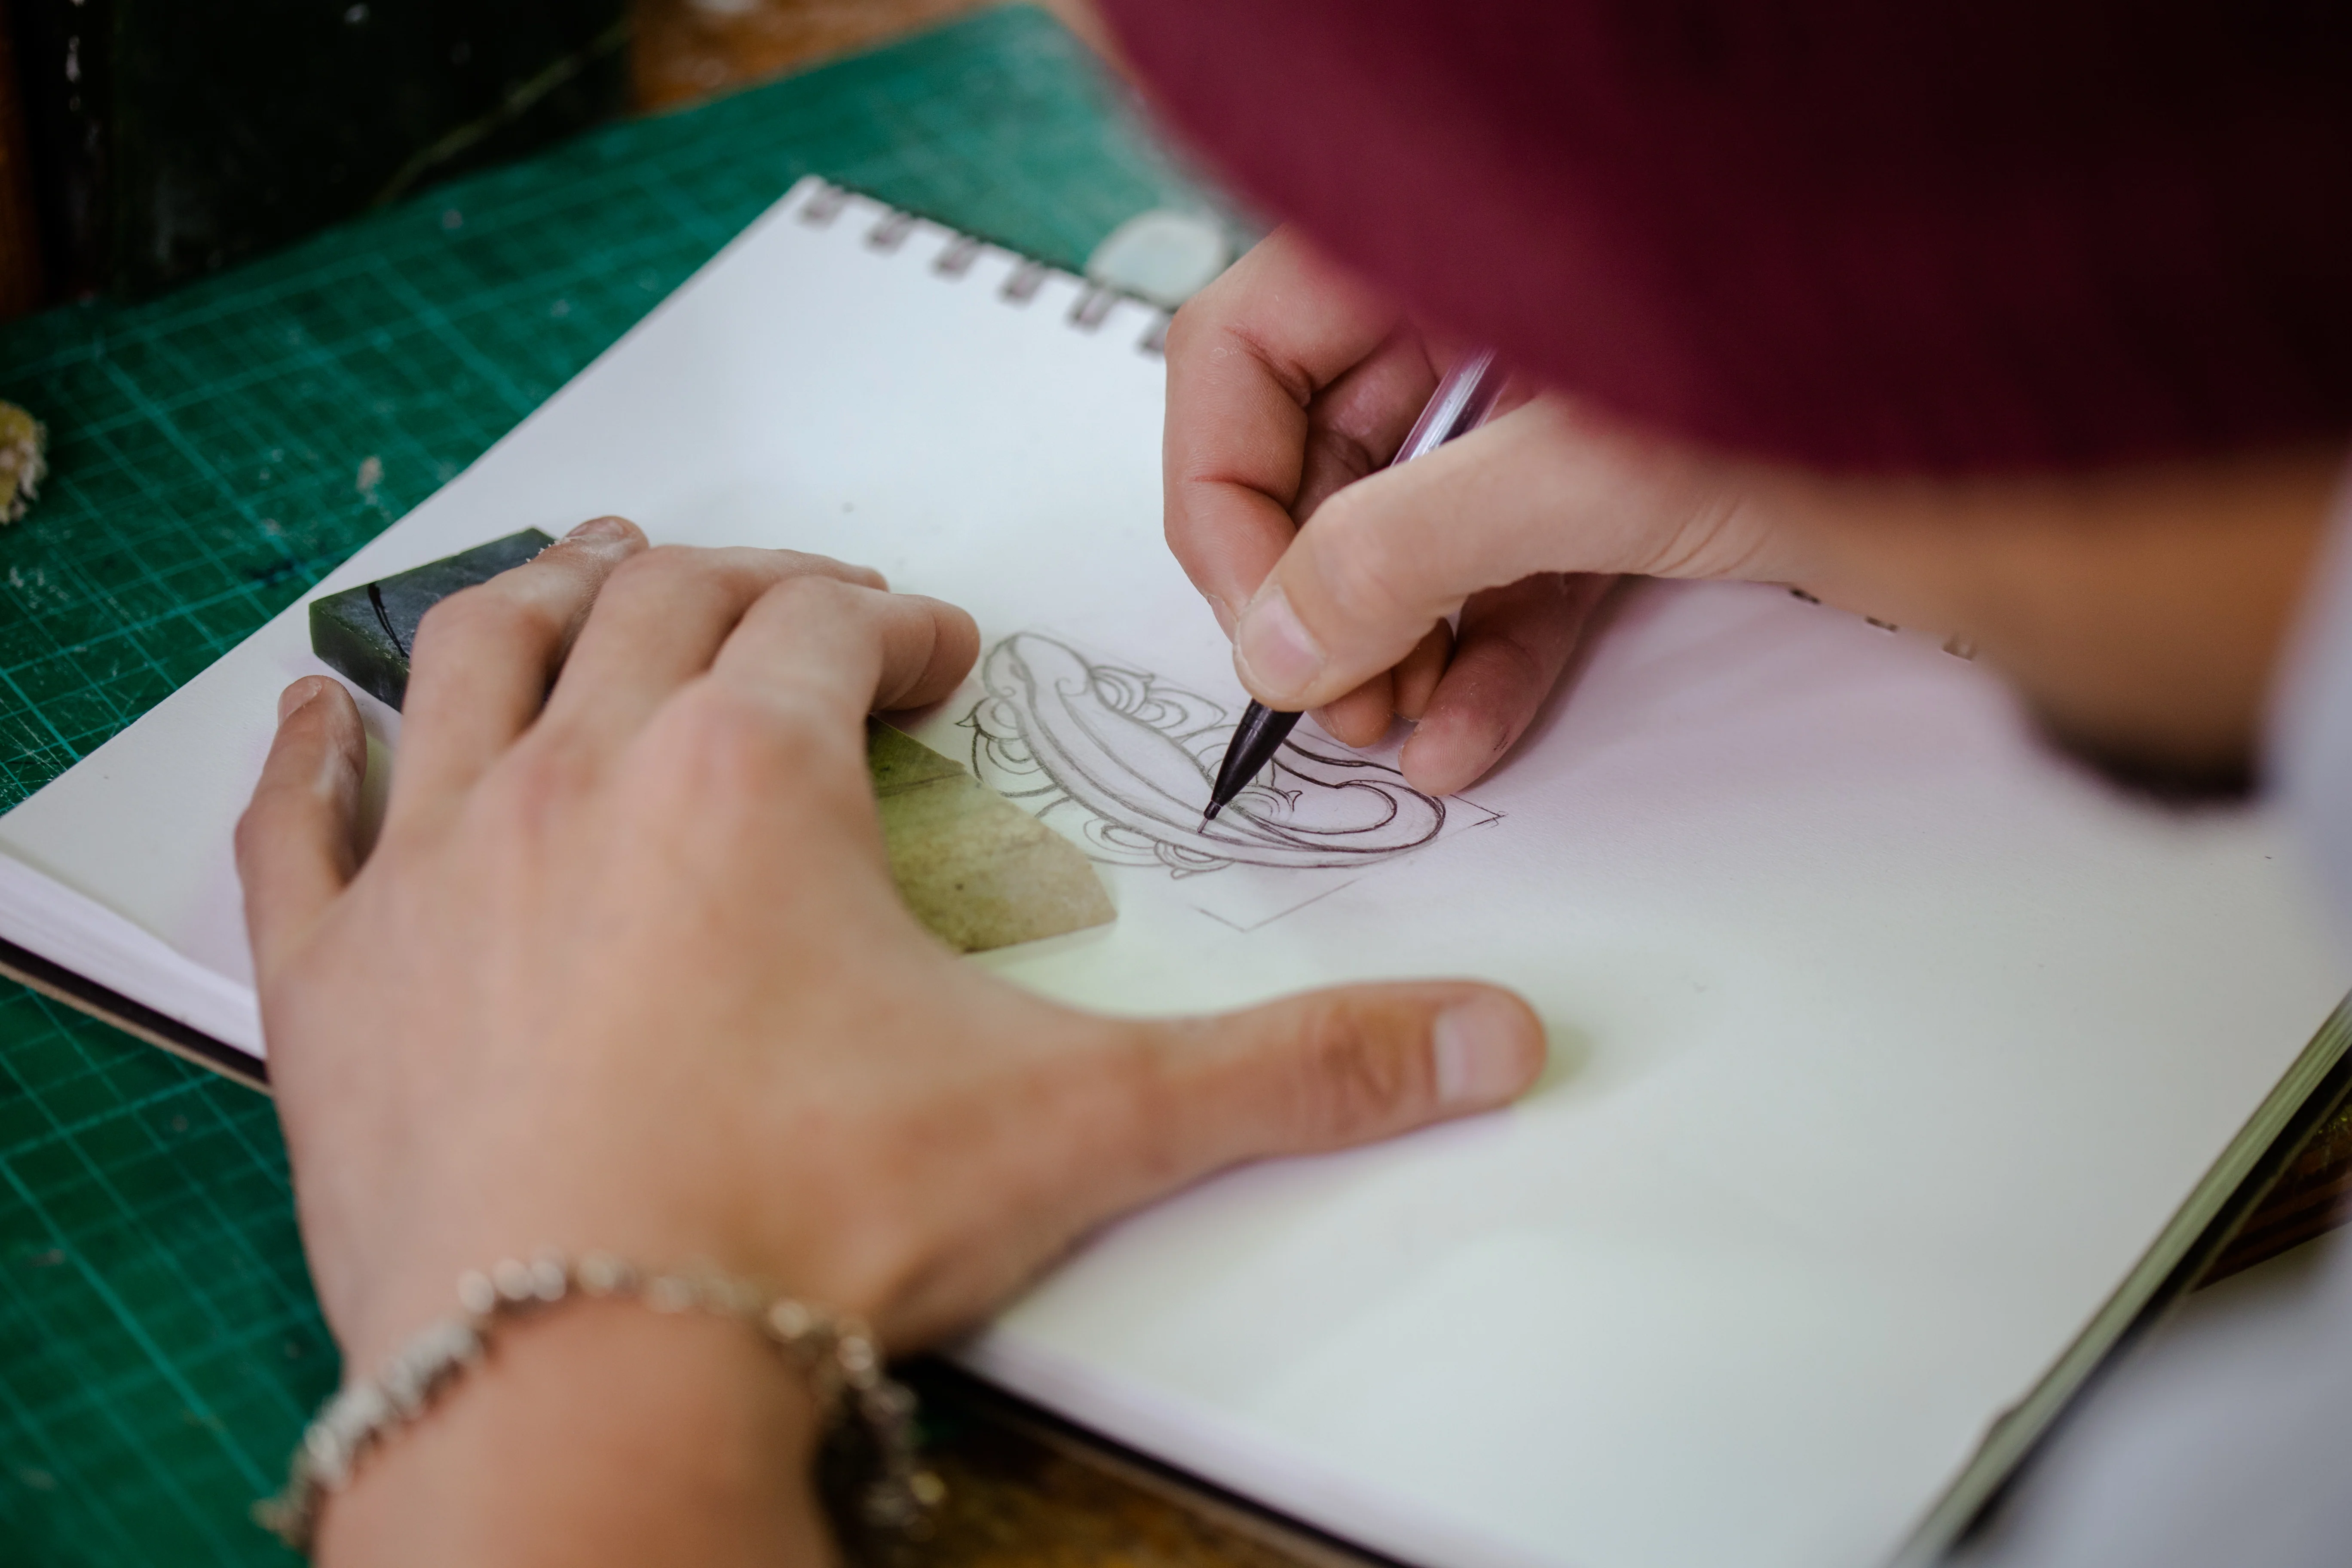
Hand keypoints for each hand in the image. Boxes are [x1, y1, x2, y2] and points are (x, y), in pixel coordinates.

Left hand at [239, 518, 1546, 1376]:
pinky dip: (311, 758)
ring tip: (590, 580)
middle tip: (785, 605)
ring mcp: (441, 868)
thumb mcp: (1082, 1129)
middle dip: (736, 584)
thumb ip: (1300, 1071)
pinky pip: (302, 826)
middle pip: (655, 606)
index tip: (935, 655)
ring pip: (477, 656)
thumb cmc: (806, 1236)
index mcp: (750, 777)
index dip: (902, 616)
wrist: (590, 1393)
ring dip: (541, 601)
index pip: (832, 623)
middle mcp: (579, 779)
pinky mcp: (342, 981)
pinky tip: (318, 718)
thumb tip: (1492, 1038)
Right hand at [1164, 229, 1797, 794]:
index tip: (1251, 614)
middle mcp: (1483, 312)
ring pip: (1414, 529)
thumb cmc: (1833, 376)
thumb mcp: (1579, 467)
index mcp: (1442, 243)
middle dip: (1312, 590)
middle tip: (1323, 702)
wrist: (2044, 454)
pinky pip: (1510, 577)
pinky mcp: (1620, 493)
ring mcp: (1553, 408)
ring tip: (1390, 735)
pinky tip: (1466, 738)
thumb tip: (1275, 641)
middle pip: (1323, 451)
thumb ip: (1402, 548)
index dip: (1223, 487)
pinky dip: (1483, 658)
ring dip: (1389, 645)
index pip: (1246, 349)